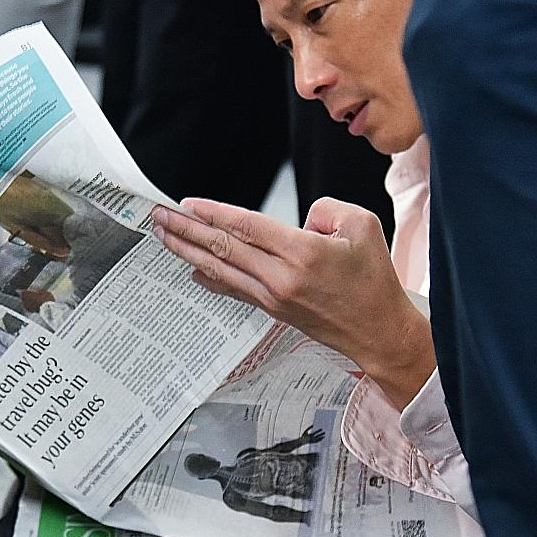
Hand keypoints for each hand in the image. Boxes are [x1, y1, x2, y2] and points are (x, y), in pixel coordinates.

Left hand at [152, 197, 435, 410]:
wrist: (378, 332)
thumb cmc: (374, 280)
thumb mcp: (364, 226)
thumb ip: (327, 209)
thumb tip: (298, 219)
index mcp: (303, 253)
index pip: (247, 227)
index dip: (214, 214)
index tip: (187, 204)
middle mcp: (282, 277)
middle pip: (223, 248)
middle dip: (187, 230)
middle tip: (158, 216)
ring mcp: (274, 297)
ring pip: (222, 270)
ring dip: (189, 252)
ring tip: (164, 237)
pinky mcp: (273, 310)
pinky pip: (234, 290)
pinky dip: (211, 278)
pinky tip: (192, 270)